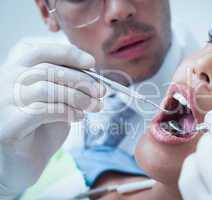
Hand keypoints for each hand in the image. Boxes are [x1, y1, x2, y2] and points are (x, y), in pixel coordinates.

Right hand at [0, 41, 105, 198]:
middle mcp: (3, 82)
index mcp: (15, 70)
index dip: (67, 53)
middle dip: (81, 80)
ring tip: (94, 106)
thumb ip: (68, 84)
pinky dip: (67, 112)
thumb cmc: (42, 128)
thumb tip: (95, 75)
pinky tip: (78, 117)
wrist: (23, 164)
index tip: (92, 63)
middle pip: (47, 70)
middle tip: (101, 92)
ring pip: (46, 89)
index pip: (39, 50)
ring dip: (78, 97)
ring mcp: (2, 104)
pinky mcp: (8, 126)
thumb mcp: (57, 99)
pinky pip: (42, 111)